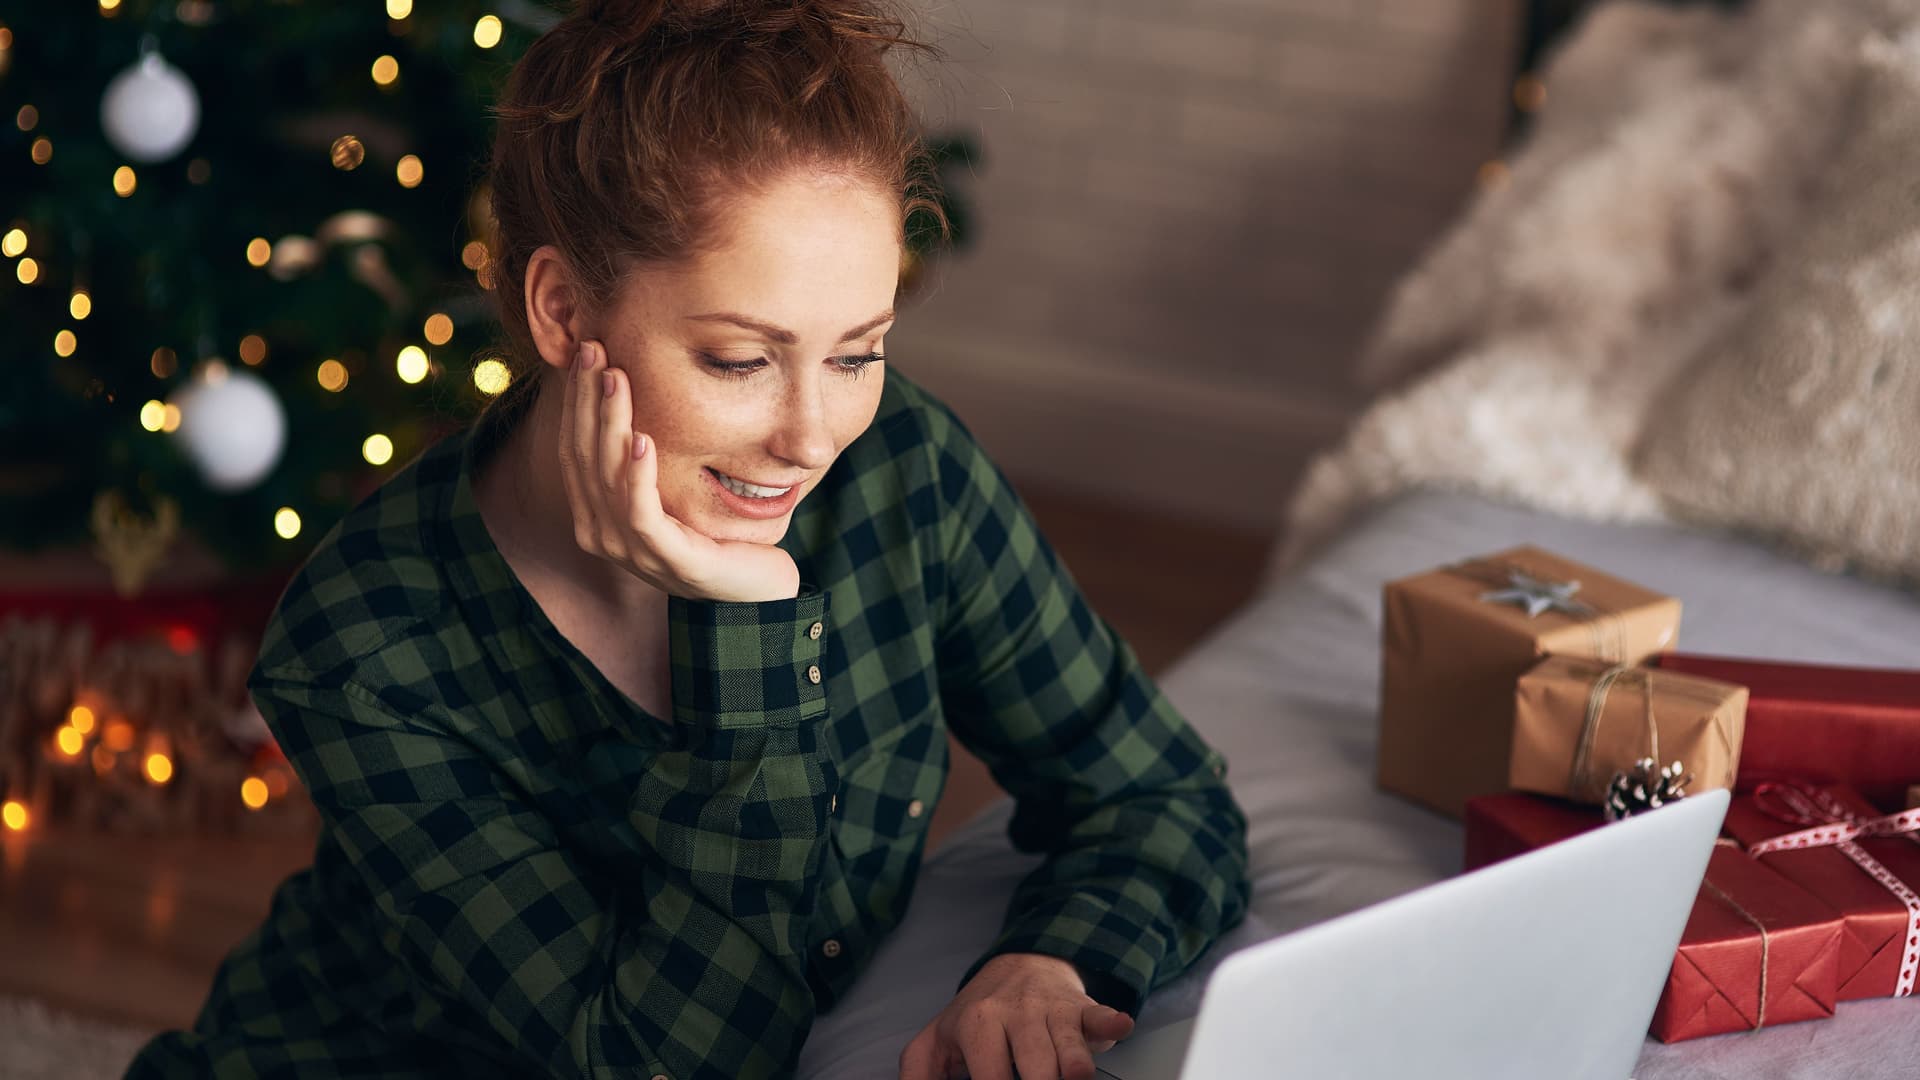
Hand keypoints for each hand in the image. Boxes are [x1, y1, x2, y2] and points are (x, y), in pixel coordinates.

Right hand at [558, 339, 801, 602]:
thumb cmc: (714, 534)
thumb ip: (643, 456)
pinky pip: (641, 513)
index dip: (577, 399)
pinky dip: (637, 475)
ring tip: (616, 380)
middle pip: (583, 455)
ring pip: (607, 477)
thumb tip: (634, 388)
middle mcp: (602, 533)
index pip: (575, 447)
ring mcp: (631, 550)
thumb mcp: (671, 488)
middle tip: (595, 349)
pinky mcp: (668, 559)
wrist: (755, 591)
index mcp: (597, 515)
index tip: (587, 350)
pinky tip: (642, 440)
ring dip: (610, 423)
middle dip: (587, 399)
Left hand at [898, 953, 1133, 1079]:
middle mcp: (1015, 1015)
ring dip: (1074, 1070)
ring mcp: (1051, 1010)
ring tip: (1071, 1078)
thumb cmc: (977, 1015)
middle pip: (1036, 1069)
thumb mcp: (935, 1041)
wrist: (1020, 965)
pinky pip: (1099, 1014)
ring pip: (1069, 1051)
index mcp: (976, 1024)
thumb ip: (916, 1075)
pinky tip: (1118, 1026)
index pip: (991, 1078)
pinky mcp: (1081, 1008)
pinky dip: (1109, 1022)